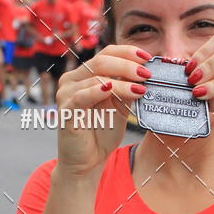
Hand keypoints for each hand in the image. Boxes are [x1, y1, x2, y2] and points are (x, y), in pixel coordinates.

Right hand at [54, 44, 152, 175]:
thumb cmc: (102, 132)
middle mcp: (73, 80)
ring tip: (140, 88)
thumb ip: (129, 89)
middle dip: (127, 65)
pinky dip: (97, 90)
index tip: (148, 58)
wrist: (87, 161)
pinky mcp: (65, 111)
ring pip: (96, 78)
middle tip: (146, 74)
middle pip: (101, 61)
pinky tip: (111, 89)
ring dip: (121, 81)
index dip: (127, 52)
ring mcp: (66, 94)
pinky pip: (81, 96)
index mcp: (86, 75)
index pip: (107, 53)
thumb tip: (146, 73)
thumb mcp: (121, 107)